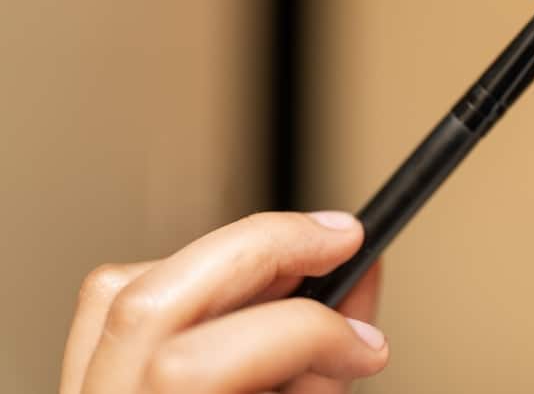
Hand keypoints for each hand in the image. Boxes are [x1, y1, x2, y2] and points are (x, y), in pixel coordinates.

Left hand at [59, 211, 387, 392]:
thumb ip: (320, 376)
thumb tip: (358, 292)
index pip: (203, 366)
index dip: (307, 333)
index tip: (366, 338)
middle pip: (155, 302)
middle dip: (264, 249)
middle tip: (340, 239)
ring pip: (125, 288)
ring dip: (227, 254)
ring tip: (297, 255)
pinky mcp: (83, 383)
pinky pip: (114, 303)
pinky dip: (186, 275)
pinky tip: (238, 291)